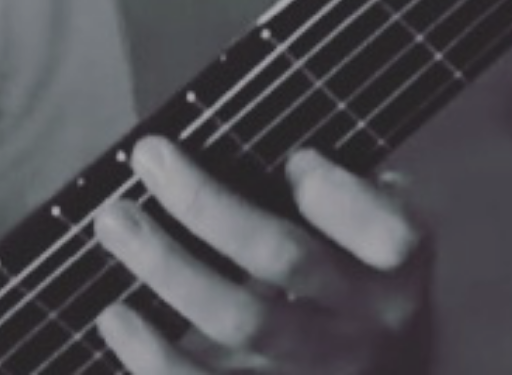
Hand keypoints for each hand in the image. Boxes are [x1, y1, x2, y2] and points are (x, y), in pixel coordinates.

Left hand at [94, 137, 429, 373]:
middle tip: (148, 157)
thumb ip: (330, 192)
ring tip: (114, 223)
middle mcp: (369, 322)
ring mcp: (323, 373)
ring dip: (168, 267)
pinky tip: (116, 316)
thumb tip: (268, 158)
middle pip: (285, 259)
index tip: (296, 160)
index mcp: (397, 265)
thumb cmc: (343, 274)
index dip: (340, 197)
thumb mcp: (362, 230)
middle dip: (208, 204)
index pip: (388, 230)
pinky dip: (153, 355)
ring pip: (241, 322)